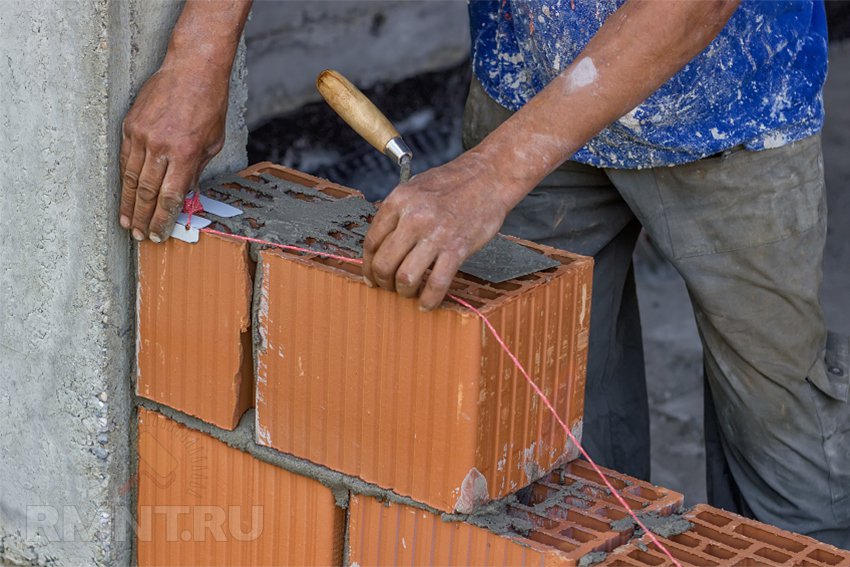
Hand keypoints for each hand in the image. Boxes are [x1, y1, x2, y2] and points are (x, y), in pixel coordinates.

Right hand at [119, 61, 228, 241]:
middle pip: (147, 193)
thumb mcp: (214, 143)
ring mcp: (142, 135)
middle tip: (139, 236)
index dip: (163, 220)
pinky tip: (124, 195)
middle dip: (143, 218)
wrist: (192, 69)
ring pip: (130, 179)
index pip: (170, 197)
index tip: (159, 234)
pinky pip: (125, 159)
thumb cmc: (209, 105)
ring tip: (127, 223)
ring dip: (128, 205)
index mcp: (186, 154)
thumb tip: (184, 195)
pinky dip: (123, 180)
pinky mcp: (130, 125)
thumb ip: (196, 170)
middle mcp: (161, 147)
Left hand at [362, 151, 511, 309]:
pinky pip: (436, 283)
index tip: (371, 276)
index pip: (371, 242)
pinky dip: (429, 300)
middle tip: (388, 287)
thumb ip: (397, 213)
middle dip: (382, 282)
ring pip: (406, 278)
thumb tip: (381, 244)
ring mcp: (436, 234)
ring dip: (403, 292)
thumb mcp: (415, 188)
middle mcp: (414, 218)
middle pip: (384, 263)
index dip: (367, 265)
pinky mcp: (457, 248)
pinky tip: (427, 303)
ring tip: (408, 292)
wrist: (489, 177)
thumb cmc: (452, 183)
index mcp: (399, 201)